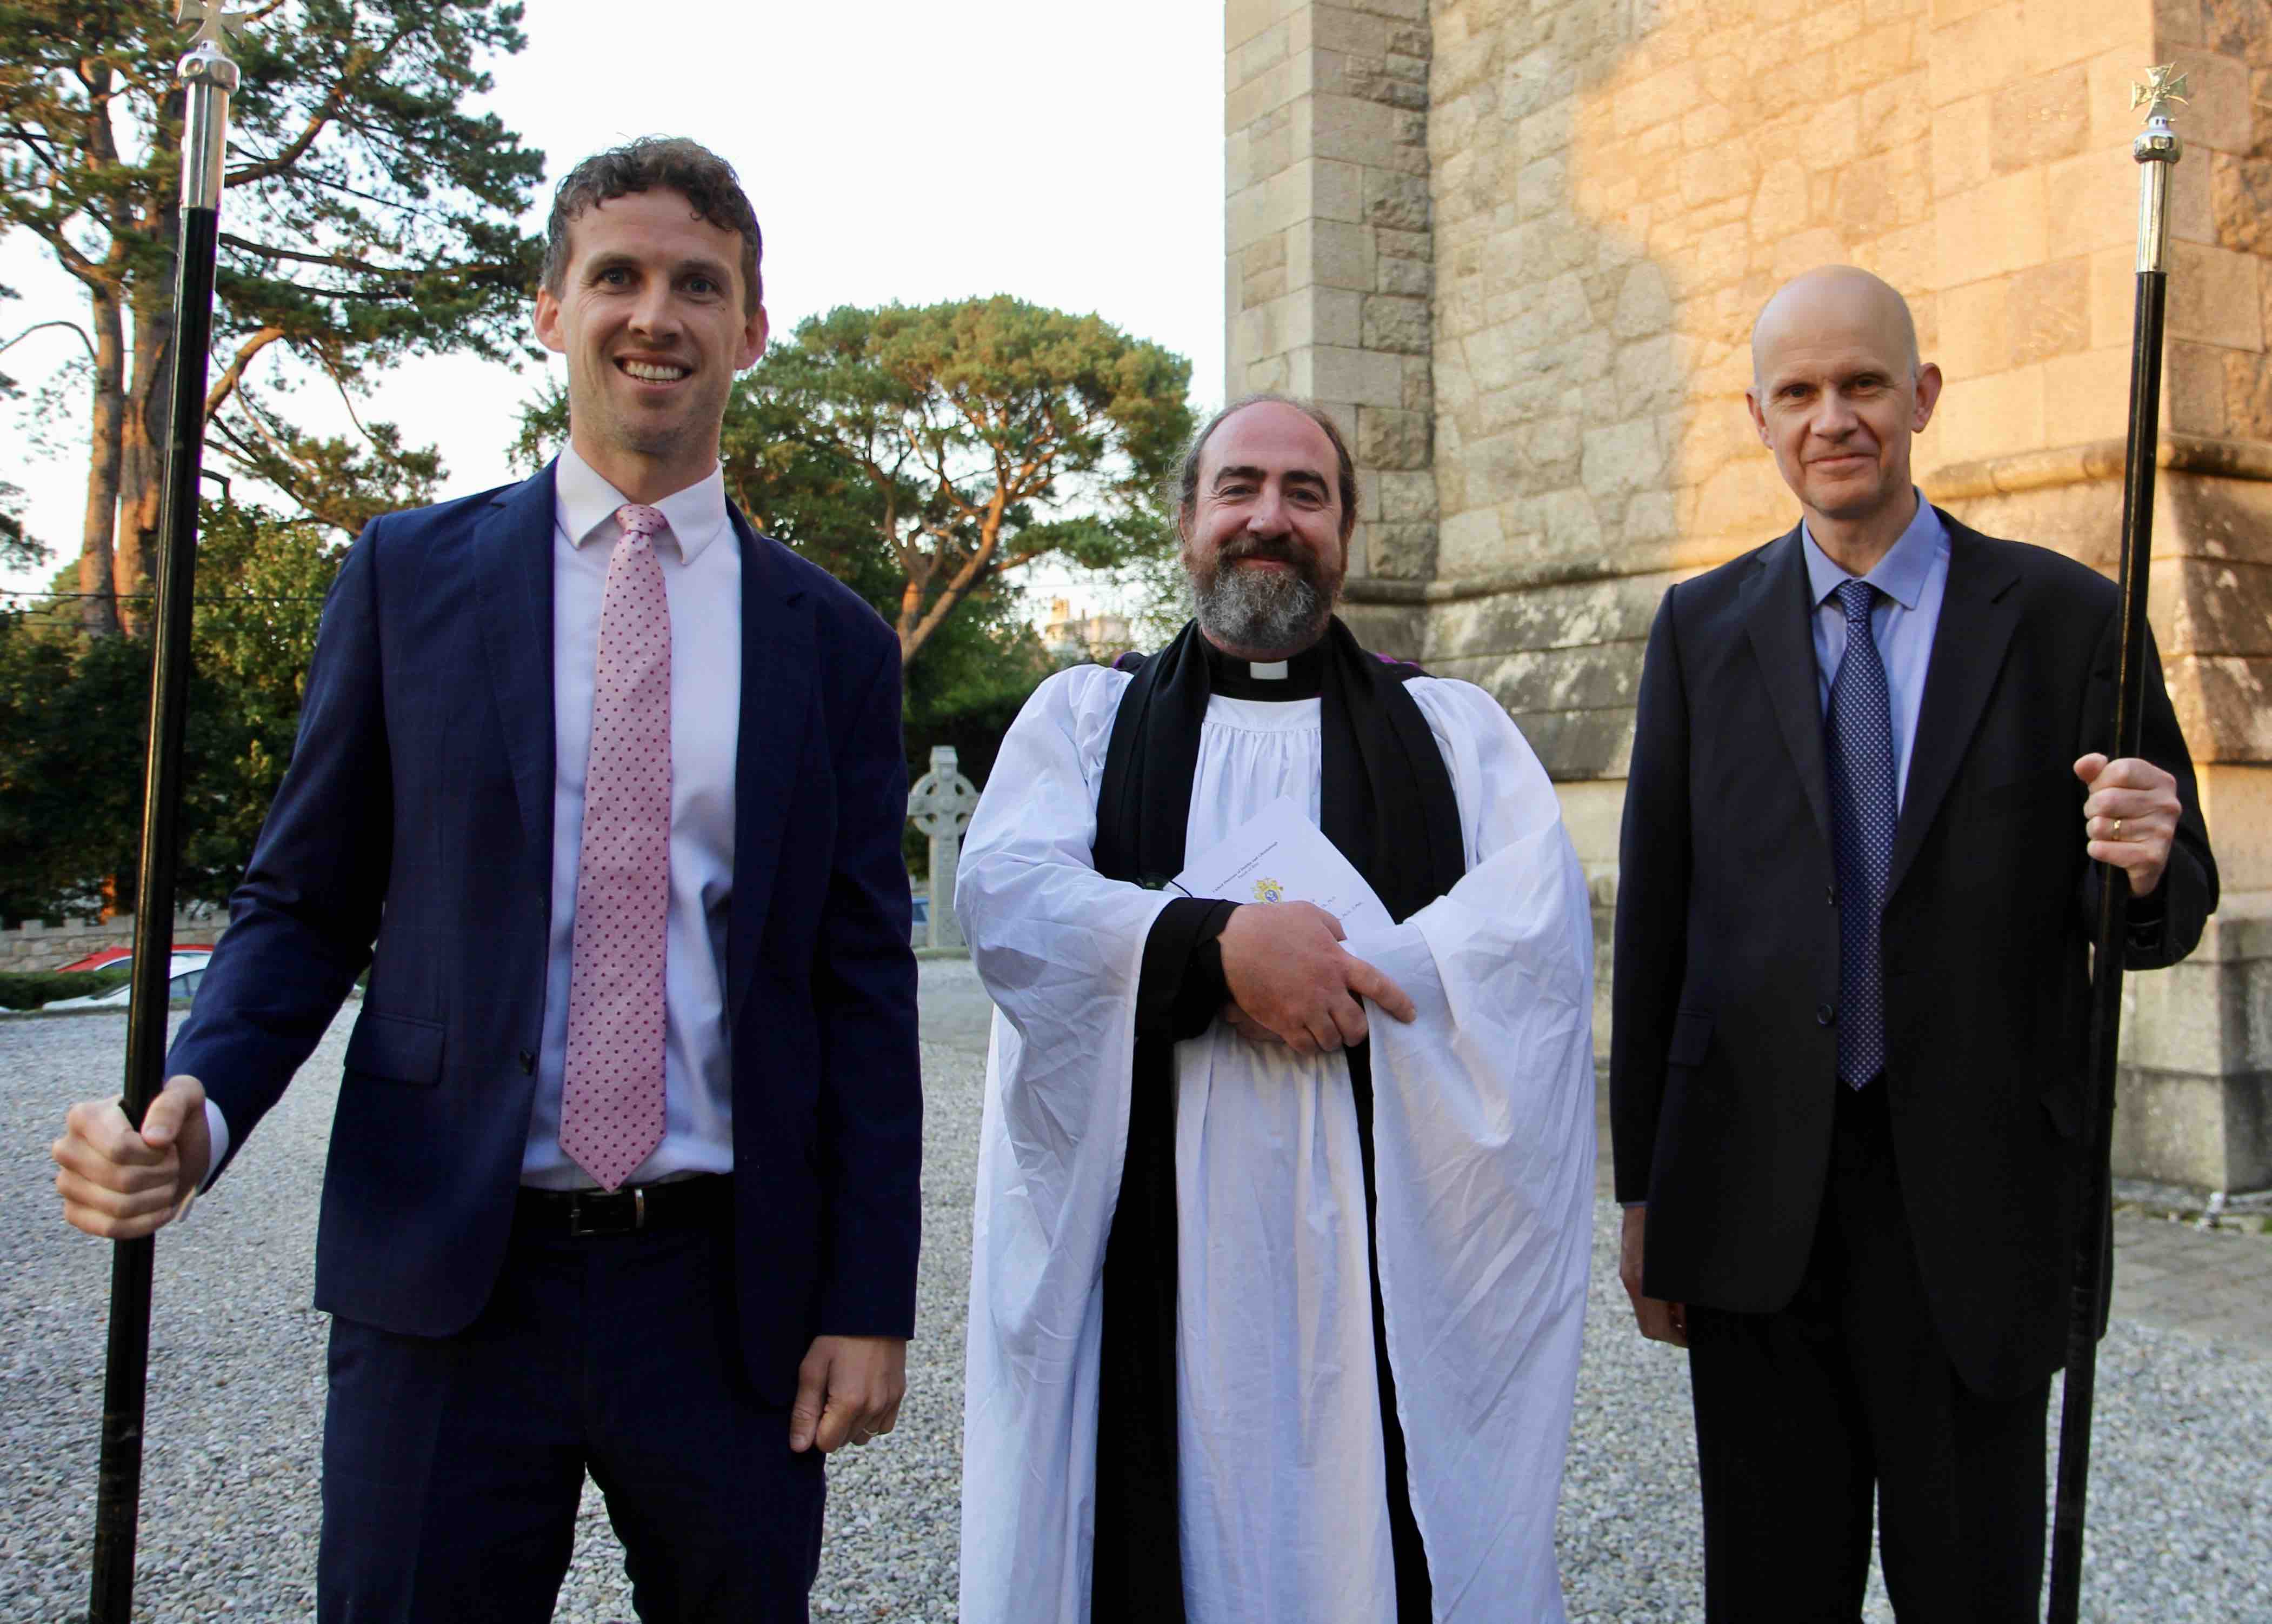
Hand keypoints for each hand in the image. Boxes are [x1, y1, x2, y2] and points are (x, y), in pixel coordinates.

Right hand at [53, 1074, 211, 1239]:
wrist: (173, 1148)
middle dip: (161, 1175)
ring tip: (167, 1181)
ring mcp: (67, 1183)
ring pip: (118, 1207)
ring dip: (158, 1198)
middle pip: (122, 1180)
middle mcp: (67, 1149)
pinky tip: (161, 1208)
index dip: (154, 1154)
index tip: (167, 1145)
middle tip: (172, 1163)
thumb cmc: (174, 1118)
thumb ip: (171, 1106)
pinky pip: (111, 1228)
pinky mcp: (75, 1211)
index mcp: (83, 1117)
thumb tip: (154, 1138)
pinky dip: (146, 1222)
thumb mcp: (185, 1096)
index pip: (119, 1149)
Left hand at [789, 1334, 906, 1452]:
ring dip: (851, 1425)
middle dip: (832, 1426)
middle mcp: (872, 1408)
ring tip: (845, 1395)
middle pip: (844, 1441)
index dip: (814, 1430)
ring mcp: (888, 1402)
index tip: (814, 1407)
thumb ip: (804, 1411)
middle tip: (828, 1394)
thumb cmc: (838, 1338)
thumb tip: (799, 1447)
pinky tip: (863, 1397)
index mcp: (848, 1403)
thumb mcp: (812, 1369)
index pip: (826, 1445)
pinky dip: (870, 1419)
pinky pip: (882, 1426)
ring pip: (863, 1436)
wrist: (872, 1312)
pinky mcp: (898, 1395)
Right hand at [1216, 902, 1415, 1056]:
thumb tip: (1345, 941)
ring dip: (1333, 1040)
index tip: (1409, 1015)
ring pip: (1333, 1041)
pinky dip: (1310, 1047)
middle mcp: (1327, 990)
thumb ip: (1333, 928)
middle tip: (1350, 1027)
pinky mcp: (1284, 1023)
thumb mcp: (1309, 914)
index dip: (1398, 1003)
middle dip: (1357, 1031)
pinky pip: (1306, 1048)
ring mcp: (1306, 1010)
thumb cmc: (1271, 925)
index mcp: (1338, 962)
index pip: (1379, 986)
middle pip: (1357, 1025)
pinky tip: (1306, 1039)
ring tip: (1326, 1034)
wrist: (1233, 945)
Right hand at [1619, 1205, 1687, 1347]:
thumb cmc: (1670, 1229)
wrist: (1645, 1201)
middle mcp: (1632, 1282)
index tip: (1691, 1338)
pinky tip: (1671, 1294)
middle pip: (1648, 1327)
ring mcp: (1627, 1275)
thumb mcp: (1681, 1267)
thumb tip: (1685, 1318)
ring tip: (1683, 1312)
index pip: (1656, 1329)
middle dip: (1669, 1332)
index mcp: (1644, 1285)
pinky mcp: (1627, 1268)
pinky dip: (1656, 1303)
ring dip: (1663, 1318)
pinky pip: (1641, 1297)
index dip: (1677, 1339)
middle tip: (1689, 1330)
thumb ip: (1682, 1295)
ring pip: (1644, 1313)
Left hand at [2074, 754, 2179, 897]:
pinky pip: (2102, 849)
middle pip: (2107, 800)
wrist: (2144, 858)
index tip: (2101, 791)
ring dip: (2093, 830)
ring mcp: (2162, 832)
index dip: (2100, 782)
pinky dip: (2095, 849)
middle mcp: (2168, 805)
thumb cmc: (2124, 813)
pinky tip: (2107, 848)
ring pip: (2101, 826)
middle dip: (2091, 808)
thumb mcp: (2110, 786)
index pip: (2120, 771)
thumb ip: (2096, 770)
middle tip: (2100, 815)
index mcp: (2162, 781)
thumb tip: (2083, 764)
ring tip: (2107, 831)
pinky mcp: (2151, 858)